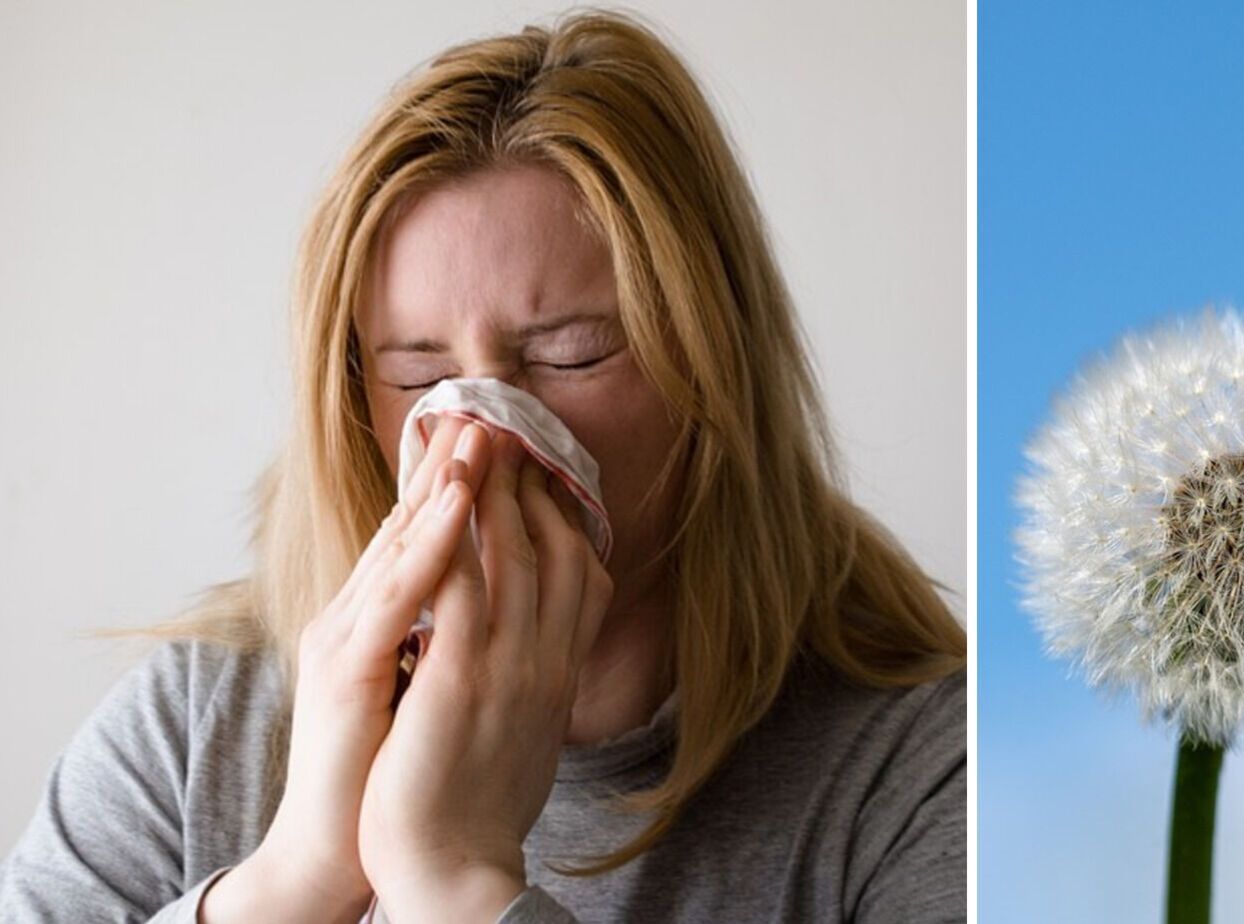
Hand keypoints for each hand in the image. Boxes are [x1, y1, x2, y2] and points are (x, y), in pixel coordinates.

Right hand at [201, 415, 491, 922]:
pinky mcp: (347, 671)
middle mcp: (354, 621)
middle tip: (485, 411)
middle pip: (404, 528)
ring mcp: (345, 641)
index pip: (420, 541)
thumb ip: (446, 640)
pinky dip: (429, 548)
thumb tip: (486, 608)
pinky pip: (395, 597)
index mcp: (378, 625)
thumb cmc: (390, 775)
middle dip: (446, 468)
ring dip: (439, 487)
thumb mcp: (428, 689)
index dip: (453, 488)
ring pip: (397, 548)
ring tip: (476, 436)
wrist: (347, 851)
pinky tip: (458, 510)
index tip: (492, 440)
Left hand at [357, 430, 612, 919]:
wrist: (455, 870)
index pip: (577, 573)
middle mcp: (546, 660)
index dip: (560, 514)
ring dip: (490, 488)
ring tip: (474, 433)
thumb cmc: (475, 809)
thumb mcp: (521, 732)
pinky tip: (442, 495)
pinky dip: (455, 536)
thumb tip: (535, 654)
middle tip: (504, 425)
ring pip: (509, 555)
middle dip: (525, 482)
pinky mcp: (462, 678)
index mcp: (558, 672)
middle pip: (549, 548)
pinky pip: (463, 588)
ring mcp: (509, 666)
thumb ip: (531, 682)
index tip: (538, 470)